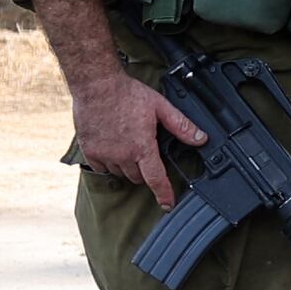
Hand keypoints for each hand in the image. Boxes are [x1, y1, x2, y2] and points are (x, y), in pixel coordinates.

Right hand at [72, 64, 205, 206]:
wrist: (96, 84)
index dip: (164, 194)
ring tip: (127, 144)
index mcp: (142, 147)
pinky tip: (112, 147)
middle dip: (145, 169)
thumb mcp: (160, 107)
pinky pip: (101, 168)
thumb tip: (201, 139)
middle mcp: (122, 155)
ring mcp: (104, 154)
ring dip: (126, 166)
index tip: (167, 205)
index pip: (156, 179)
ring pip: (120, 173)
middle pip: (138, 177)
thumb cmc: (127, 93)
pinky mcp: (89, 151)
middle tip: (144, 150)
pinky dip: (108, 163)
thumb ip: (181, 126)